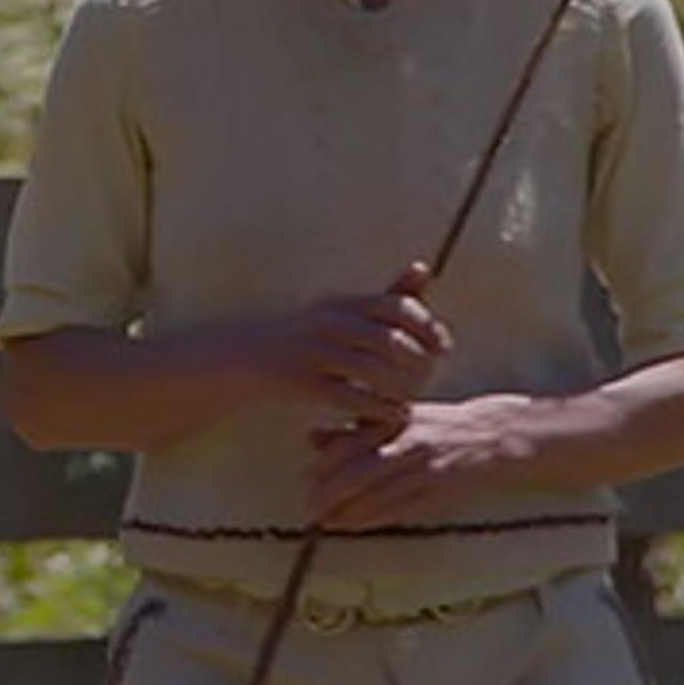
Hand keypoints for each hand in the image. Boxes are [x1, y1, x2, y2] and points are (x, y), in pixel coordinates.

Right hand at [239, 262, 450, 425]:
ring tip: (412, 399)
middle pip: (390, 341)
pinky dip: (377, 408)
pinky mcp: (299, 382)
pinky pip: (349, 397)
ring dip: (400, 389)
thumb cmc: (304, 338)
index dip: (428, 328)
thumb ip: (386, 295)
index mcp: (342, 303)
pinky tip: (392, 416)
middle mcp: (328, 322)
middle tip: (429, 380)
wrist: (240, 359)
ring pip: (372, 370)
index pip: (399, 307)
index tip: (442, 350)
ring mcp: (311, 352)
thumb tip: (425, 268)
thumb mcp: (342, 310)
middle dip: (417, 364)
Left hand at [307, 396, 529, 528]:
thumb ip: (355, 429)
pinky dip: (373, 518)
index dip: (323, 467)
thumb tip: (311, 438)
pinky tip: (354, 525)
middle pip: (359, 472)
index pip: (349, 445)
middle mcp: (408, 444)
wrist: (493, 435)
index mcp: (395, 422)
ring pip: (377, 494)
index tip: (305, 481)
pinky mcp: (440, 491)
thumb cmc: (438, 426)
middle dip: (329, 493)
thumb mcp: (397, 417)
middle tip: (309, 507)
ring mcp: (425, 469)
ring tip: (325, 521)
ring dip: (346, 511)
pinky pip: (400, 509)